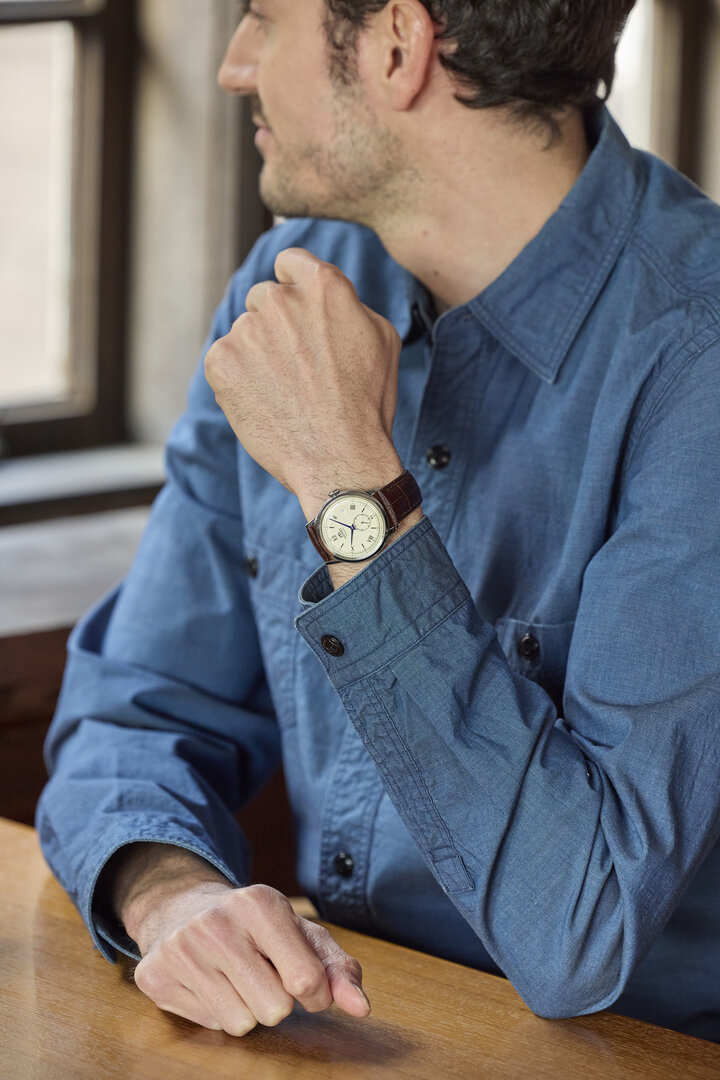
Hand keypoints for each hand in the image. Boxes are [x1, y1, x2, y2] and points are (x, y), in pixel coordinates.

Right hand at [132, 882, 370, 1034]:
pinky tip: (209, 981)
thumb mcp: (301, 934)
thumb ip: (337, 969)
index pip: (306, 980)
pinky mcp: (155, 974)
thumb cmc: (255, 927)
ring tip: (234, 976)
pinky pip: (209, 1025)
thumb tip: (361, 1008)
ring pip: (241, 1023)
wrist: (182, 907)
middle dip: (276, 1000)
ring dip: (246, 1009)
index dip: (313, 993)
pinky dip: (215, 1012)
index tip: (303, 980)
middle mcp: (217, 921)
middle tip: (260, 972)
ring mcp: (181, 948)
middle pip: (274, 1009)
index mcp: (260, 903)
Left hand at [204, 247, 403, 516]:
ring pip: (245, 332)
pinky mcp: (221, 362)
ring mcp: (246, 330)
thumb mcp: (382, 340)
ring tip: (286, 393)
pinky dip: (238, 380)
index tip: (297, 310)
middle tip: (298, 368)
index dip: (293, 285)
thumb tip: (330, 299)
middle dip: (277, 325)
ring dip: (258, 355)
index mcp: (322, 285)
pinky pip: (225, 360)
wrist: (339, 460)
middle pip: (264, 297)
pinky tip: (266, 403)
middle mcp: (279, 299)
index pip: (290, 261)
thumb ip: (349, 305)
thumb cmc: (367, 405)